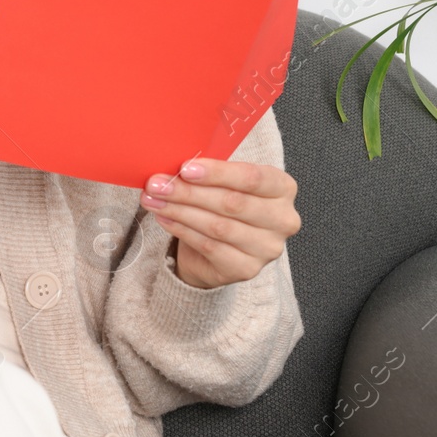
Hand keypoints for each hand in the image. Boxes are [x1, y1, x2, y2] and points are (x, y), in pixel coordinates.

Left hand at [140, 158, 300, 289]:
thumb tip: (175, 167)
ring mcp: (268, 248)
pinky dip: (182, 230)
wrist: (223, 248)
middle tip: (158, 184)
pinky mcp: (247, 269)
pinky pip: (209, 246)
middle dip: (189, 192)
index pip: (252, 177)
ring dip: (180, 211)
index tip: (185, 168)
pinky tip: (164, 218)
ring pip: (218, 226)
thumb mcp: (225, 182)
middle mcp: (283, 219)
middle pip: (232, 203)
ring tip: (154, 200)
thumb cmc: (226, 204)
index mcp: (283, 188)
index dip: (217, 173)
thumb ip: (210, 173)